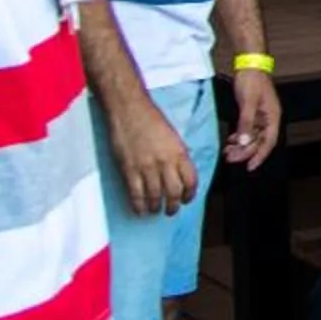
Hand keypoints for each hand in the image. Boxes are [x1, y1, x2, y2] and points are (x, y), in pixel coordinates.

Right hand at [106, 93, 197, 216]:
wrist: (129, 109)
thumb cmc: (151, 119)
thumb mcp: (173, 136)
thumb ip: (177, 155)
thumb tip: (178, 172)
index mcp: (179, 152)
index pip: (191, 180)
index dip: (190, 194)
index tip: (187, 199)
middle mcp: (166, 162)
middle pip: (174, 192)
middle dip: (173, 205)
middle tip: (170, 210)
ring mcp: (147, 168)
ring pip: (155, 197)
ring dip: (156, 207)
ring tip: (155, 210)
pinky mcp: (129, 170)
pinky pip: (136, 194)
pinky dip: (139, 205)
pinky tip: (140, 210)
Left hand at [223, 70, 281, 172]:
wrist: (249, 64)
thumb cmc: (252, 80)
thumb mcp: (248, 103)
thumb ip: (246, 123)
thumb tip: (245, 141)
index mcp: (273, 116)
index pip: (269, 142)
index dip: (260, 156)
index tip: (250, 167)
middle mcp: (268, 118)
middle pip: (259, 142)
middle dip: (245, 152)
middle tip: (230, 158)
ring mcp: (261, 115)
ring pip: (252, 137)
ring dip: (241, 145)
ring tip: (228, 151)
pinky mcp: (253, 112)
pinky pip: (247, 130)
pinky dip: (239, 136)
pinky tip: (230, 140)